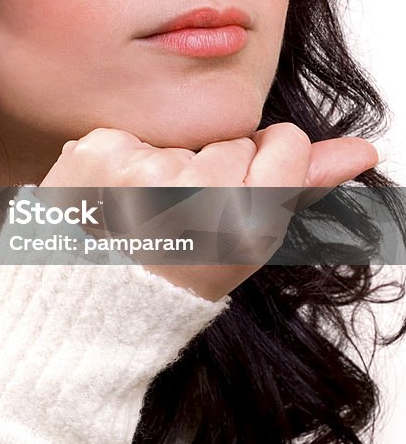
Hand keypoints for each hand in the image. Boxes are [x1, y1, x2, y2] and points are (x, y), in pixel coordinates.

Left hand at [38, 124, 377, 301]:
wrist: (80, 309)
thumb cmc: (171, 276)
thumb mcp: (244, 245)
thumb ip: (301, 186)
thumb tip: (363, 149)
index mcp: (244, 226)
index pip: (285, 142)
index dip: (262, 162)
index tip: (234, 194)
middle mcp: (199, 197)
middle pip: (230, 141)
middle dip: (208, 170)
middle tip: (175, 220)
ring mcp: (144, 173)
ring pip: (180, 138)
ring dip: (161, 166)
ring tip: (138, 213)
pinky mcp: (98, 152)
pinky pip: (128, 134)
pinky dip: (116, 159)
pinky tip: (105, 198)